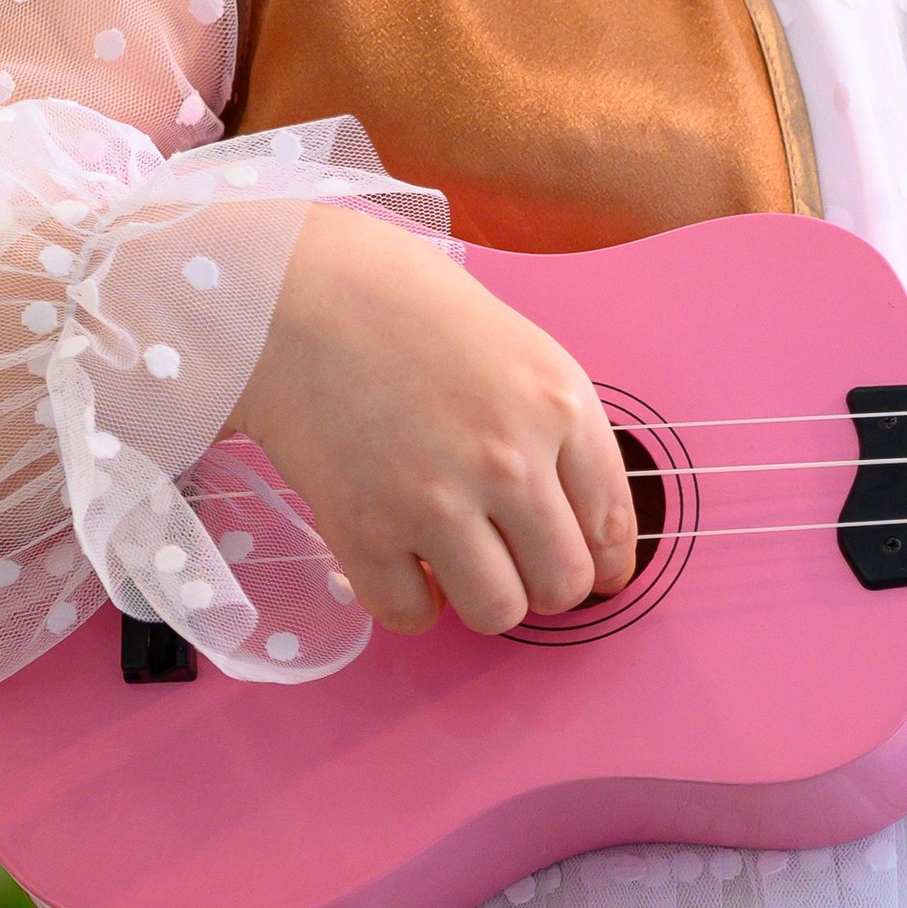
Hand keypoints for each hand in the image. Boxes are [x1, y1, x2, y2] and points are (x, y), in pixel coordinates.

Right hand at [227, 210, 634, 634]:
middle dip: (544, 582)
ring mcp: (437, 501)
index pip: (611, 523)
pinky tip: (402, 563)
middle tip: (515, 560)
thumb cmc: (403, 305)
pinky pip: (410, 615)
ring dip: (482, 598)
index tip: (595, 572)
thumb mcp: (518, 347)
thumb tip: (582, 520)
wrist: (296, 291)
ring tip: (457, 561)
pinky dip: (409, 602)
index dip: (605, 561)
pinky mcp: (365, 530)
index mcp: (559, 404)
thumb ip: (557, 429)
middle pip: (563, 583)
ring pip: (497, 613)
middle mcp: (509, 459)